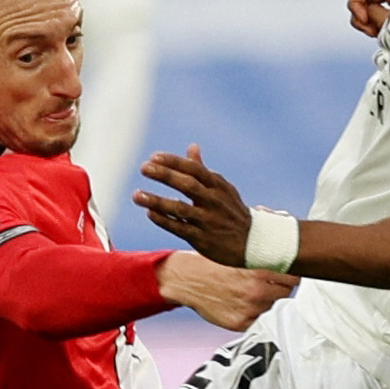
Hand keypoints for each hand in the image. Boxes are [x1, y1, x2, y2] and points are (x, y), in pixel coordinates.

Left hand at [133, 145, 252, 266]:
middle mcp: (213, 201)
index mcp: (217, 185)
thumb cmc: (231, 211)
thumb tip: (192, 146)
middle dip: (165, 175)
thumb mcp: (222, 188)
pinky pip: (179, 228)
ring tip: (136, 195)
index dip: (174, 162)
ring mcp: (207, 220)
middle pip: (187, 185)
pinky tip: (149, 213)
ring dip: (157, 201)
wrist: (252, 242)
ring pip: (179, 208)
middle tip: (143, 168)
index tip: (153, 157)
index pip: (194, 169)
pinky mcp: (202, 239)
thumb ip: (203, 169)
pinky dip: (164, 220)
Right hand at [157, 252, 292, 331]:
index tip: (285, 271)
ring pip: (273, 305)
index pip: (294, 275)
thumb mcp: (238, 244)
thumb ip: (263, 240)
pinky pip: (258, 319)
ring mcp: (249, 309)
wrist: (185, 278)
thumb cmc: (211, 259)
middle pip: (286, 292)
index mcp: (259, 269)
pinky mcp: (240, 323)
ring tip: (250, 291)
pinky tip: (241, 301)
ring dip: (267, 299)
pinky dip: (253, 312)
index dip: (290, 272)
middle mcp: (256, 290)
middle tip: (267, 281)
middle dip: (279, 286)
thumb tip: (283, 221)